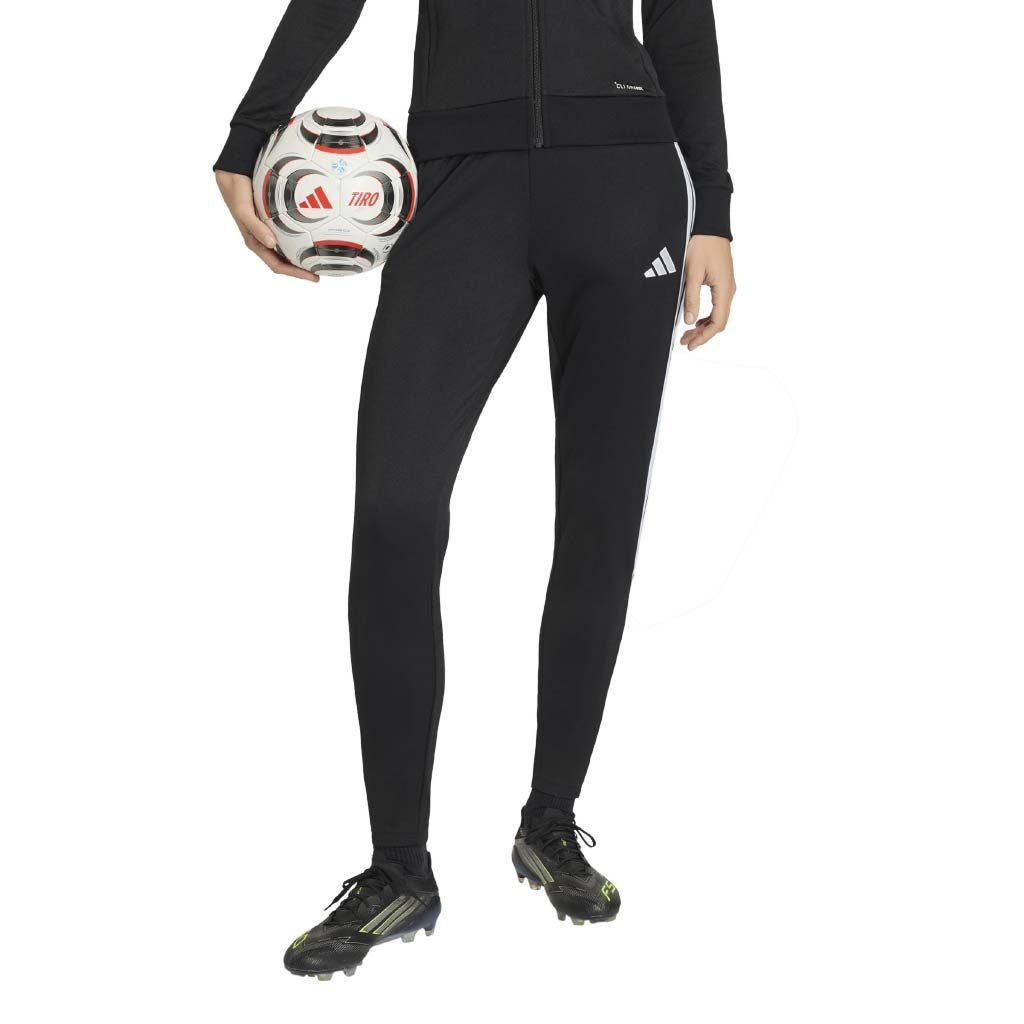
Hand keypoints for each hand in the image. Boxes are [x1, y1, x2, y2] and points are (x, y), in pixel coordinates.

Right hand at [215, 170, 318, 281]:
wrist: (234, 174)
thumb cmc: (236, 194)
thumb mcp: (243, 211)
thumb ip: (256, 227)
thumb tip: (271, 244)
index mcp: (256, 243)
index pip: (278, 265)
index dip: (295, 273)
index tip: (314, 277)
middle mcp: (265, 239)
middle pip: (286, 261)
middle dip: (303, 268)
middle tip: (323, 269)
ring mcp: (271, 230)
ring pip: (290, 248)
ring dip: (304, 254)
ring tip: (322, 256)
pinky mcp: (276, 219)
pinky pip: (292, 231)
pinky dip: (303, 236)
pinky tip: (316, 233)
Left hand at [680, 235, 735, 349]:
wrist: (710, 225)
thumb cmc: (701, 244)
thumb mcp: (692, 273)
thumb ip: (691, 298)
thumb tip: (689, 321)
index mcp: (724, 289)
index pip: (718, 322)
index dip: (704, 337)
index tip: (690, 345)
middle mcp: (729, 290)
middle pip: (719, 322)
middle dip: (702, 335)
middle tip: (684, 342)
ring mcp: (727, 287)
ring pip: (718, 315)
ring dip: (704, 327)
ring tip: (687, 334)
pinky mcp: (722, 283)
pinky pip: (717, 306)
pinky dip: (706, 317)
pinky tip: (695, 320)